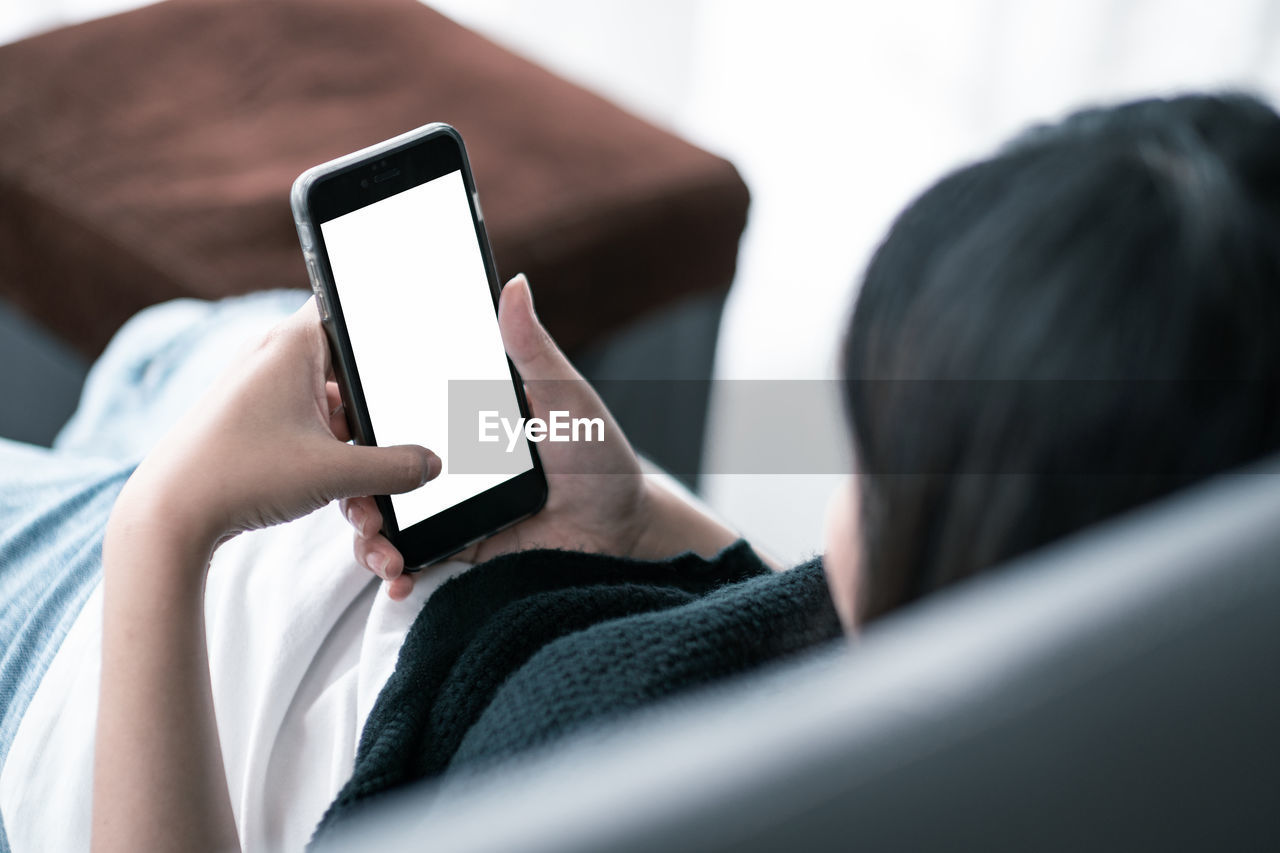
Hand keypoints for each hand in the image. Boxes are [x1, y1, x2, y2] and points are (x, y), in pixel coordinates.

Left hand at [109, 298, 440, 559]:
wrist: (166, 517)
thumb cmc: (240, 476)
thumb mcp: (335, 474)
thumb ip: (396, 467)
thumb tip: (432, 465)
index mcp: (293, 344)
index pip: (352, 311)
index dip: (389, 331)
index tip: (414, 361)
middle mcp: (275, 359)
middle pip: (351, 376)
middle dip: (375, 423)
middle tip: (395, 453)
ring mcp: (263, 393)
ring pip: (333, 414)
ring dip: (354, 454)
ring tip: (361, 499)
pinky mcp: (254, 425)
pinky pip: (310, 433)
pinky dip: (327, 463)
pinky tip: (340, 500)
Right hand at [344, 274, 660, 598]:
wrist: (624, 529)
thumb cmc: (600, 455)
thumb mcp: (565, 398)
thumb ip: (533, 350)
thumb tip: (516, 284)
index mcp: (459, 418)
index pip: (392, 412)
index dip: (353, 416)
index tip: (331, 415)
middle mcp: (444, 464)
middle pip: (375, 470)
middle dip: (351, 483)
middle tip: (354, 496)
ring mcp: (447, 510)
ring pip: (386, 520)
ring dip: (367, 536)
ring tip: (378, 547)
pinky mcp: (460, 549)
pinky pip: (418, 560)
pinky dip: (400, 572)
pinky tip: (399, 579)